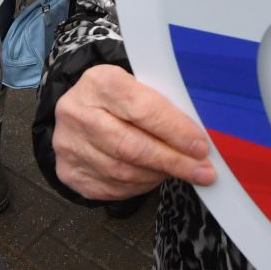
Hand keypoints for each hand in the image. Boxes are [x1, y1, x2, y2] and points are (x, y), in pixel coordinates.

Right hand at [53, 63, 214, 199]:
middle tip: (202, 171)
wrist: (79, 109)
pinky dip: (139, 186)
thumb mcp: (137, 86)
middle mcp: (76, 112)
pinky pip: (112, 187)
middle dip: (172, 161)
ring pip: (122, 171)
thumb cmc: (119, 98)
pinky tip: (154, 177)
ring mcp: (69, 144)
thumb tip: (197, 138)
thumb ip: (161, 106)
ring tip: (180, 171)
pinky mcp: (68, 171)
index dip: (174, 131)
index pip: (141, 109)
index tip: (201, 146)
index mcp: (98, 82)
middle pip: (131, 146)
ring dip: (158, 175)